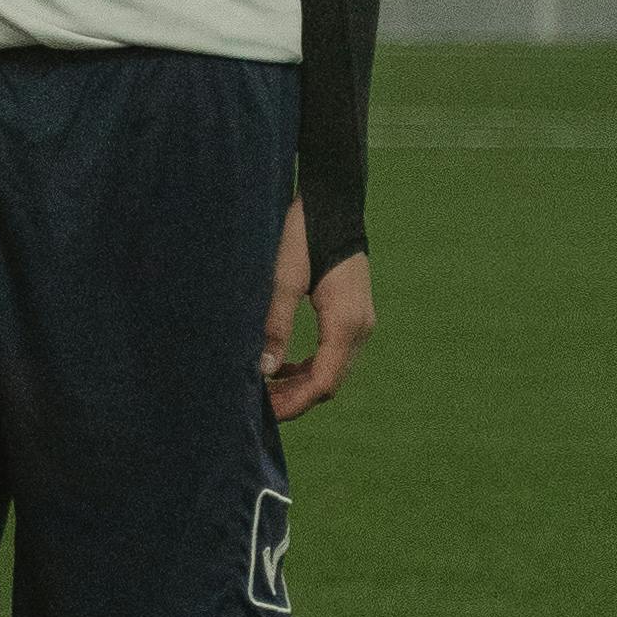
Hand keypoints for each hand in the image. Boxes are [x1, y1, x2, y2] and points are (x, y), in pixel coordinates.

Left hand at [265, 210, 375, 417]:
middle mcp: (360, 328)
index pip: (322, 382)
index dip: (293, 403)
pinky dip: (307, 367)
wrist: (331, 203)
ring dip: (300, 385)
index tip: (263, 413)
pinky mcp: (352, 314)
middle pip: (329, 382)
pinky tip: (280, 367)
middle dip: (294, 399)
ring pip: (331, 370)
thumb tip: (264, 369)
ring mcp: (360, 322)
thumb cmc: (303, 234)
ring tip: (264, 390)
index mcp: (346, 323)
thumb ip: (274, 325)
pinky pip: (332, 353)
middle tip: (257, 406)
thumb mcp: (283, 278)